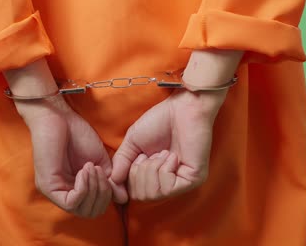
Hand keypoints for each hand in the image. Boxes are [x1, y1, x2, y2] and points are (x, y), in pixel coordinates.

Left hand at [18, 96, 112, 217]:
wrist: (59, 117)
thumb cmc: (77, 134)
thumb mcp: (100, 160)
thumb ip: (110, 180)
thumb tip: (122, 199)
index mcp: (75, 188)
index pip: (95, 208)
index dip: (107, 195)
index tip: (108, 173)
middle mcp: (63, 193)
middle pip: (90, 212)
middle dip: (103, 194)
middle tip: (101, 171)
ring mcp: (54, 191)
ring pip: (81, 210)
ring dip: (93, 189)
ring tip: (92, 167)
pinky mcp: (47, 186)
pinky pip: (70, 202)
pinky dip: (83, 188)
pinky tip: (84, 170)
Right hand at [111, 89, 226, 201]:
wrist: (182, 108)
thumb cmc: (159, 122)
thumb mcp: (131, 143)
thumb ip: (120, 164)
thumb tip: (112, 182)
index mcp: (151, 176)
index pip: (131, 194)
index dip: (126, 180)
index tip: (134, 159)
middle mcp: (166, 183)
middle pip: (139, 196)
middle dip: (138, 171)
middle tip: (149, 154)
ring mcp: (181, 184)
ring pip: (153, 194)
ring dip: (151, 169)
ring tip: (162, 152)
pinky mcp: (193, 180)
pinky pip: (167, 188)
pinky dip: (164, 170)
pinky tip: (172, 155)